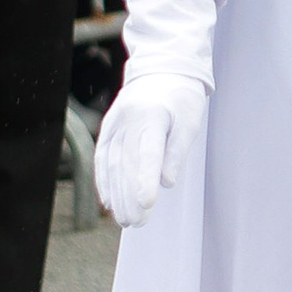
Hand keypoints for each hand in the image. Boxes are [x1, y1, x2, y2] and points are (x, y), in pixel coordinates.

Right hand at [94, 67, 206, 228]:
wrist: (161, 69)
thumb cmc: (181, 98)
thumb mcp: (189, 121)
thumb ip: (177, 150)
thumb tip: (166, 182)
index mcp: (151, 114)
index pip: (147, 152)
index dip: (145, 179)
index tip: (147, 204)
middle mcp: (127, 118)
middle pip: (126, 162)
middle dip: (129, 195)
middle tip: (137, 223)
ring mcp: (114, 122)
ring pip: (111, 163)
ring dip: (116, 194)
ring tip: (124, 220)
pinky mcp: (108, 127)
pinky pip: (102, 157)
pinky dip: (104, 180)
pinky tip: (108, 201)